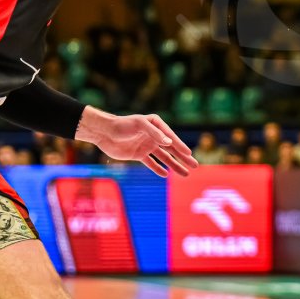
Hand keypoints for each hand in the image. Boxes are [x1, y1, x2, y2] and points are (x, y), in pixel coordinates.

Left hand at [77, 109, 198, 177]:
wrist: (104, 132)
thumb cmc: (122, 125)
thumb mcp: (139, 125)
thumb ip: (154, 133)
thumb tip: (169, 143)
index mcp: (156, 124)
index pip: (171, 137)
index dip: (180, 146)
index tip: (189, 153)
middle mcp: (154, 135)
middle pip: (171, 149)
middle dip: (183, 158)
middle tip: (195, 165)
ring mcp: (146, 145)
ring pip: (164, 158)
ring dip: (174, 165)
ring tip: (186, 174)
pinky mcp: (138, 154)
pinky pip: (151, 163)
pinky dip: (158, 169)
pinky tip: (166, 174)